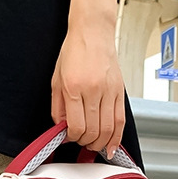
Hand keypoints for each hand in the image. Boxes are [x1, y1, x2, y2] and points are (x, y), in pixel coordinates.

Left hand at [51, 28, 125, 157]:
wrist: (93, 32)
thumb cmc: (75, 52)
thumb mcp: (57, 79)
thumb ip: (58, 107)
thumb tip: (62, 129)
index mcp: (74, 87)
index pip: (76, 126)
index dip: (72, 137)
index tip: (70, 136)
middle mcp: (93, 90)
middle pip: (93, 131)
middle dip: (85, 142)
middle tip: (81, 141)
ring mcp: (109, 91)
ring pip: (107, 129)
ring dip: (100, 143)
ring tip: (94, 145)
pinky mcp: (120, 92)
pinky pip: (120, 121)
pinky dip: (116, 138)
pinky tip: (111, 147)